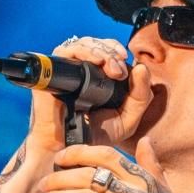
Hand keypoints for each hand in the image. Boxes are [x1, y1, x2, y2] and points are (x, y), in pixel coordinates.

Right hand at [26, 34, 154, 155]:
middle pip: (97, 44)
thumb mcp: (127, 118)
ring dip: (102, 51)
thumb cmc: (94, 136)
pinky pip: (66, 50)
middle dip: (112, 52)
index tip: (130, 67)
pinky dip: (84, 51)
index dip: (118, 53)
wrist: (69, 149)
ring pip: (84, 43)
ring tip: (113, 69)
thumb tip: (141, 67)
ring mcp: (66, 69)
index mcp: (98, 77)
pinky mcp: (52, 71)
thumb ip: (141, 96)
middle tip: (121, 71)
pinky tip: (97, 62)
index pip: (108, 51)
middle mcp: (81, 70)